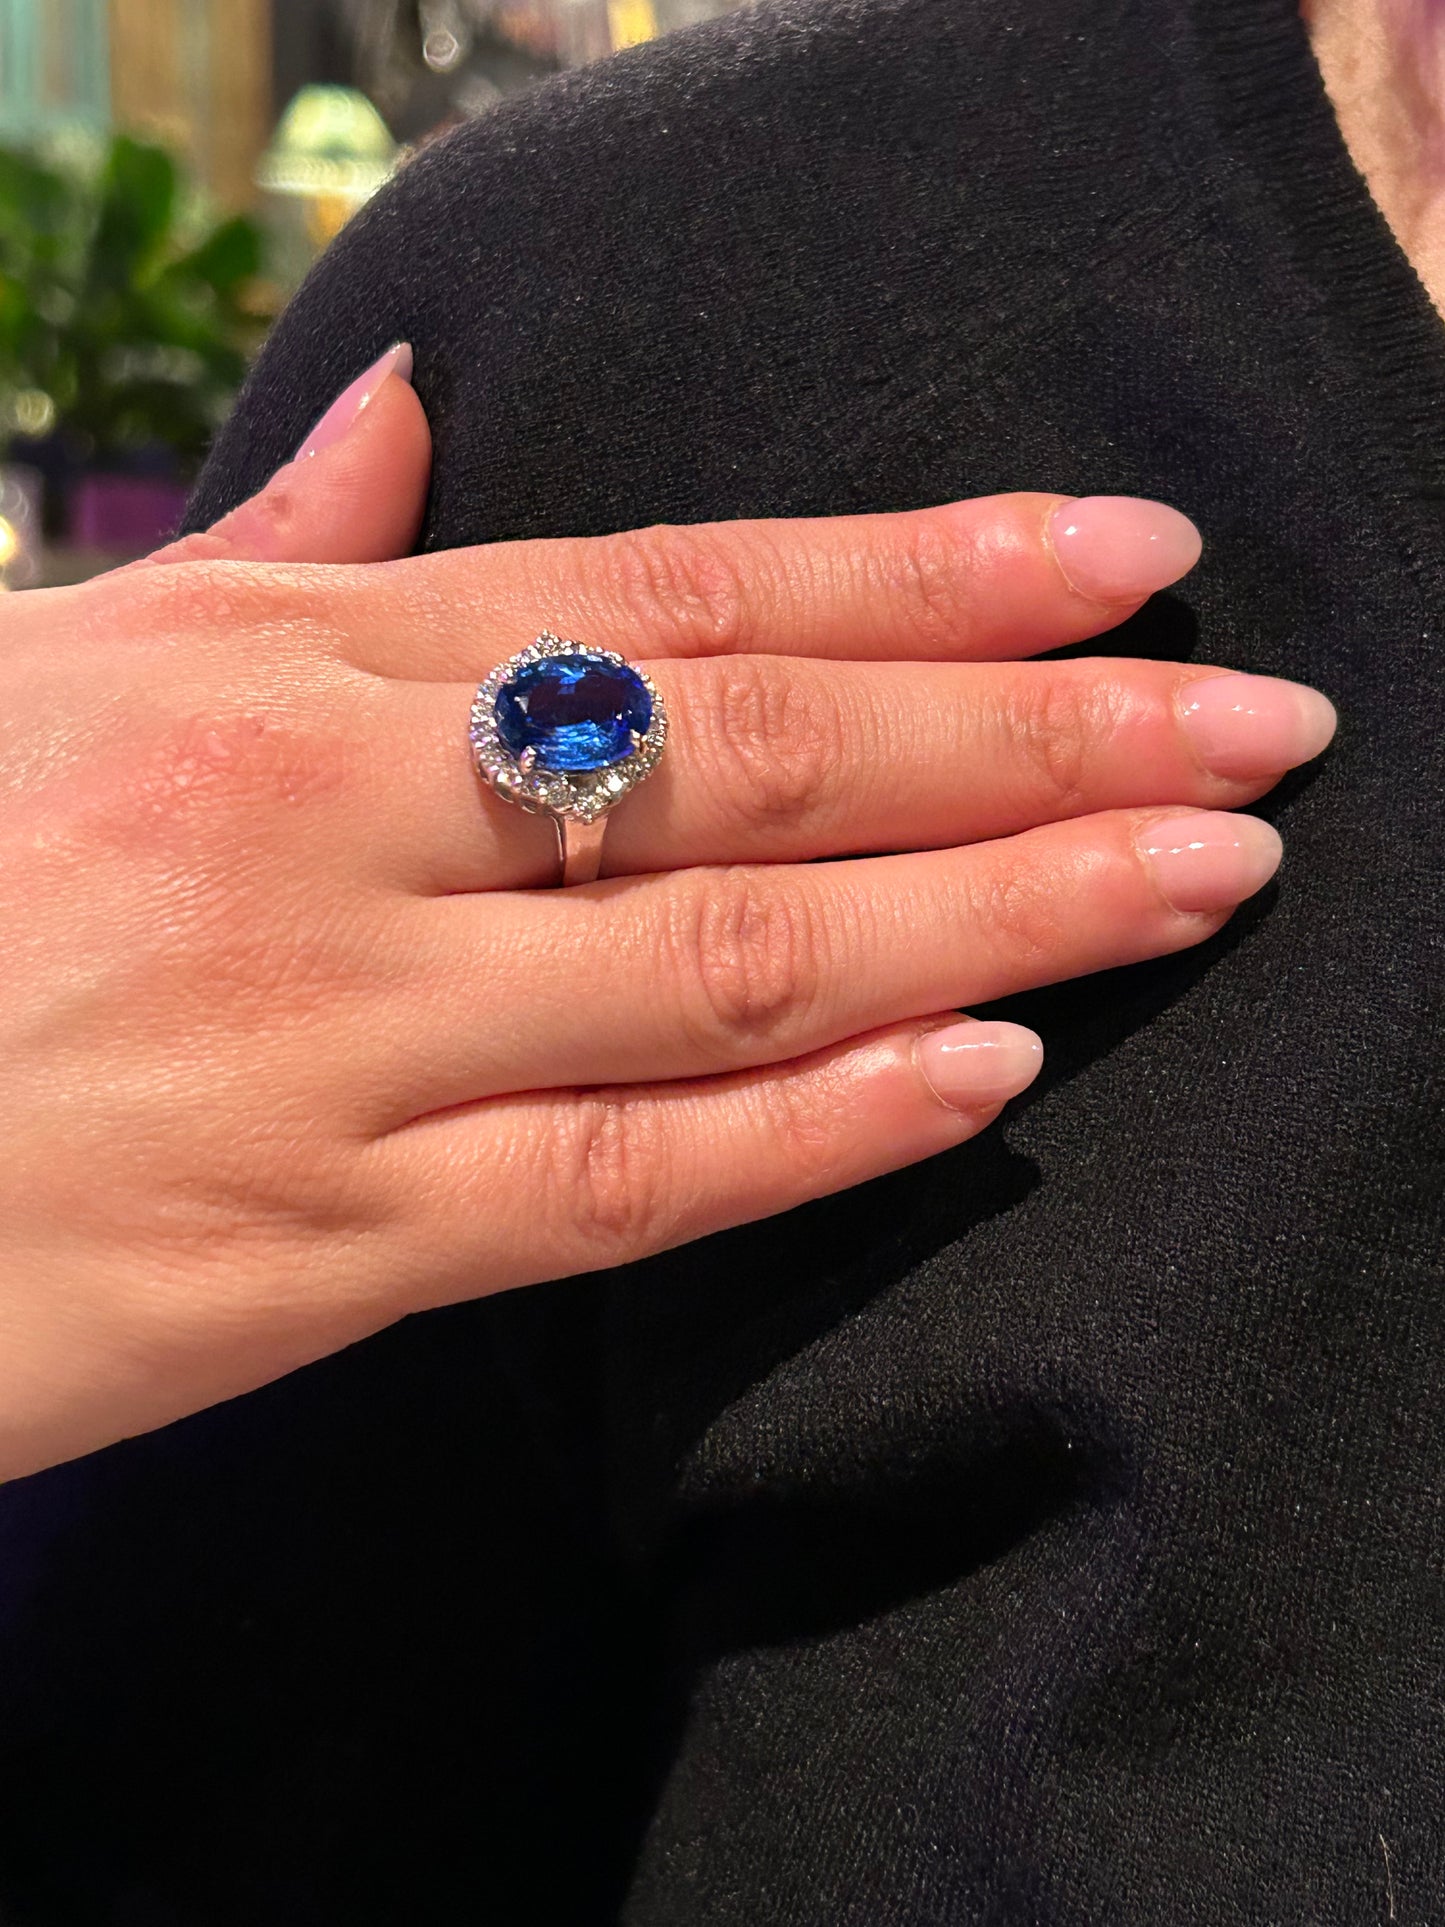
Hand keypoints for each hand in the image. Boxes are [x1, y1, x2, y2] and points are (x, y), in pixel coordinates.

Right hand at [0, 349, 1334, 1480]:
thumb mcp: (59, 662)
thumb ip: (274, 557)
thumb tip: (417, 430)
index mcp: (291, 665)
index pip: (684, 591)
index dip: (931, 574)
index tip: (1129, 560)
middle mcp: (341, 826)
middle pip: (758, 755)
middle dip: (1035, 737)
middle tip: (1258, 724)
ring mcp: (339, 1038)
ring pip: (731, 960)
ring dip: (996, 916)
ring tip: (1199, 880)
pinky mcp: (319, 1245)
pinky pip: (616, 1181)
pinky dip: (816, 1126)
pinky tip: (980, 1072)